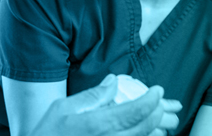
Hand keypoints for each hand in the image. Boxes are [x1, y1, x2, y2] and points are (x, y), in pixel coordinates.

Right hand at [29, 74, 180, 135]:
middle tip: (163, 102)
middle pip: (146, 127)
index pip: (136, 111)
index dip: (152, 99)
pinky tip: (146, 132)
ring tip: (161, 118)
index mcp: (97, 124)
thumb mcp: (62, 108)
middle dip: (159, 112)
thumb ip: (92, 96)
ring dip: (157, 128)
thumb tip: (113, 82)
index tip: (158, 91)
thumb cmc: (48, 134)